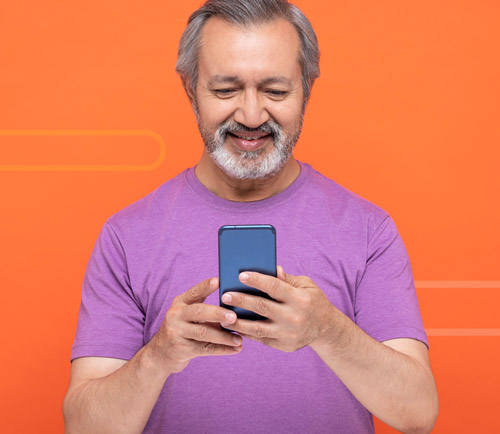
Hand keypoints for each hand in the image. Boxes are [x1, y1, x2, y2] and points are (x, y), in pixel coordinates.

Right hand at [148, 277, 242, 372]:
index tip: (218, 281)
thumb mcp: (188, 315)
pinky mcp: (182, 349)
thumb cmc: (183, 329)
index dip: (205, 286)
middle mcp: (176, 315)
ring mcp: (177, 332)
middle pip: (198, 312)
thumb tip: (235, 306)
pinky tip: (236, 349)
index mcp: (180, 303)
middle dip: (218, 314)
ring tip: (240, 338)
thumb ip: (207, 309)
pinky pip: (206, 349)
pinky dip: (223, 349)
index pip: (194, 292)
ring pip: (204, 333)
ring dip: (224, 336)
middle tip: (234, 317)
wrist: (161, 354)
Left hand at [221, 266, 336, 351]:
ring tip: (223, 315)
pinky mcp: (283, 345)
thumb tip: (272, 269)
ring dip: (237, 321)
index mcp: (299, 299)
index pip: (274, 287)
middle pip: (262, 307)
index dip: (257, 280)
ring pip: (257, 327)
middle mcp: (293, 317)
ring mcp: (287, 333)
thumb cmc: (312, 301)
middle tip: (225, 295)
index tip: (241, 275)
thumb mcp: (306, 286)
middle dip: (241, 300)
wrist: (326, 329)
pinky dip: (246, 332)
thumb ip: (287, 279)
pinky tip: (233, 325)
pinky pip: (260, 338)